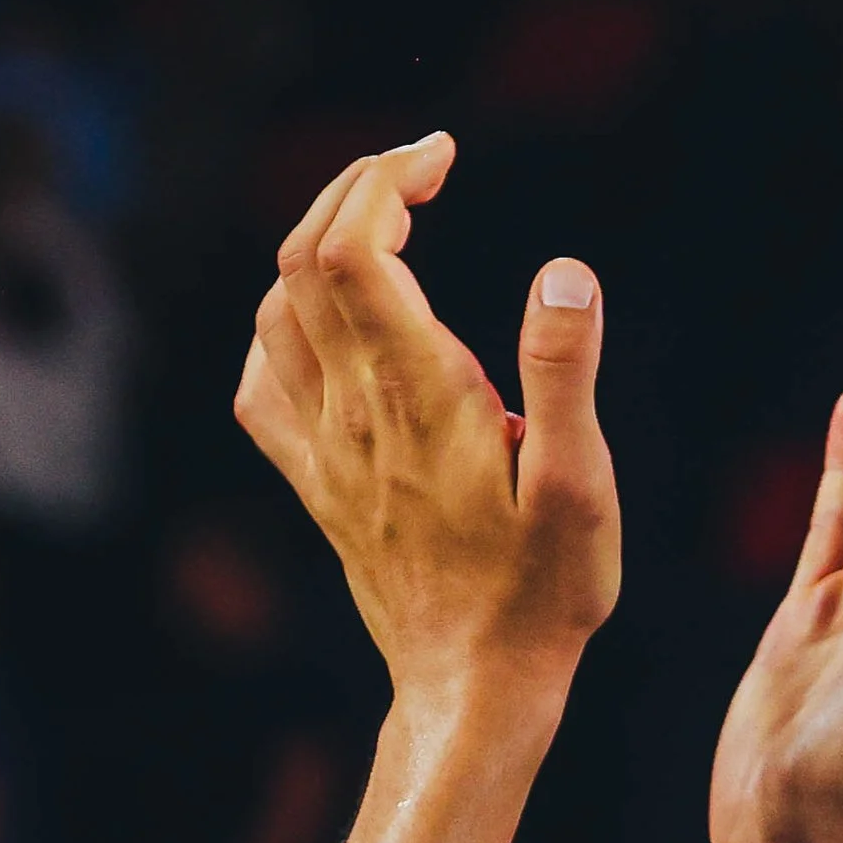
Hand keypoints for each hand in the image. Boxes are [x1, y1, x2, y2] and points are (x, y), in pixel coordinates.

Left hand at [237, 135, 619, 714]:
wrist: (473, 689)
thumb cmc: (541, 595)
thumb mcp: (580, 485)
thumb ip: (564, 374)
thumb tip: (563, 274)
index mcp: (417, 397)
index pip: (357, 249)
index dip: (386, 180)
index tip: (441, 153)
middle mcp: (354, 414)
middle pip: (307, 261)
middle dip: (355, 191)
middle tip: (419, 168)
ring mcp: (326, 452)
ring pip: (278, 314)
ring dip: (316, 247)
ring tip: (378, 225)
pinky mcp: (319, 487)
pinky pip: (262, 387)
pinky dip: (280, 328)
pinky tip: (317, 327)